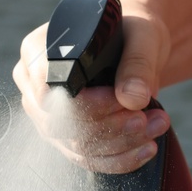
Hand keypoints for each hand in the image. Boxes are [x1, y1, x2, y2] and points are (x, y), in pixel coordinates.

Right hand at [12, 9, 171, 173]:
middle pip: (61, 125)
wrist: (134, 47)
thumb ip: (137, 63)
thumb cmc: (131, 32)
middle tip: (150, 118)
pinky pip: (88, 159)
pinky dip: (121, 159)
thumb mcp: (142, 36)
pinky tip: (147, 149)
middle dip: (111, 128)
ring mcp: (47, 116)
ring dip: (122, 144)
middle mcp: (34, 86)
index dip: (86, 106)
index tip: (125, 102)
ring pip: (77, 146)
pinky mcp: (66, 137)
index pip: (48, 94)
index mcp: (38, 52)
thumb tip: (132, 98)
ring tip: (157, 126)